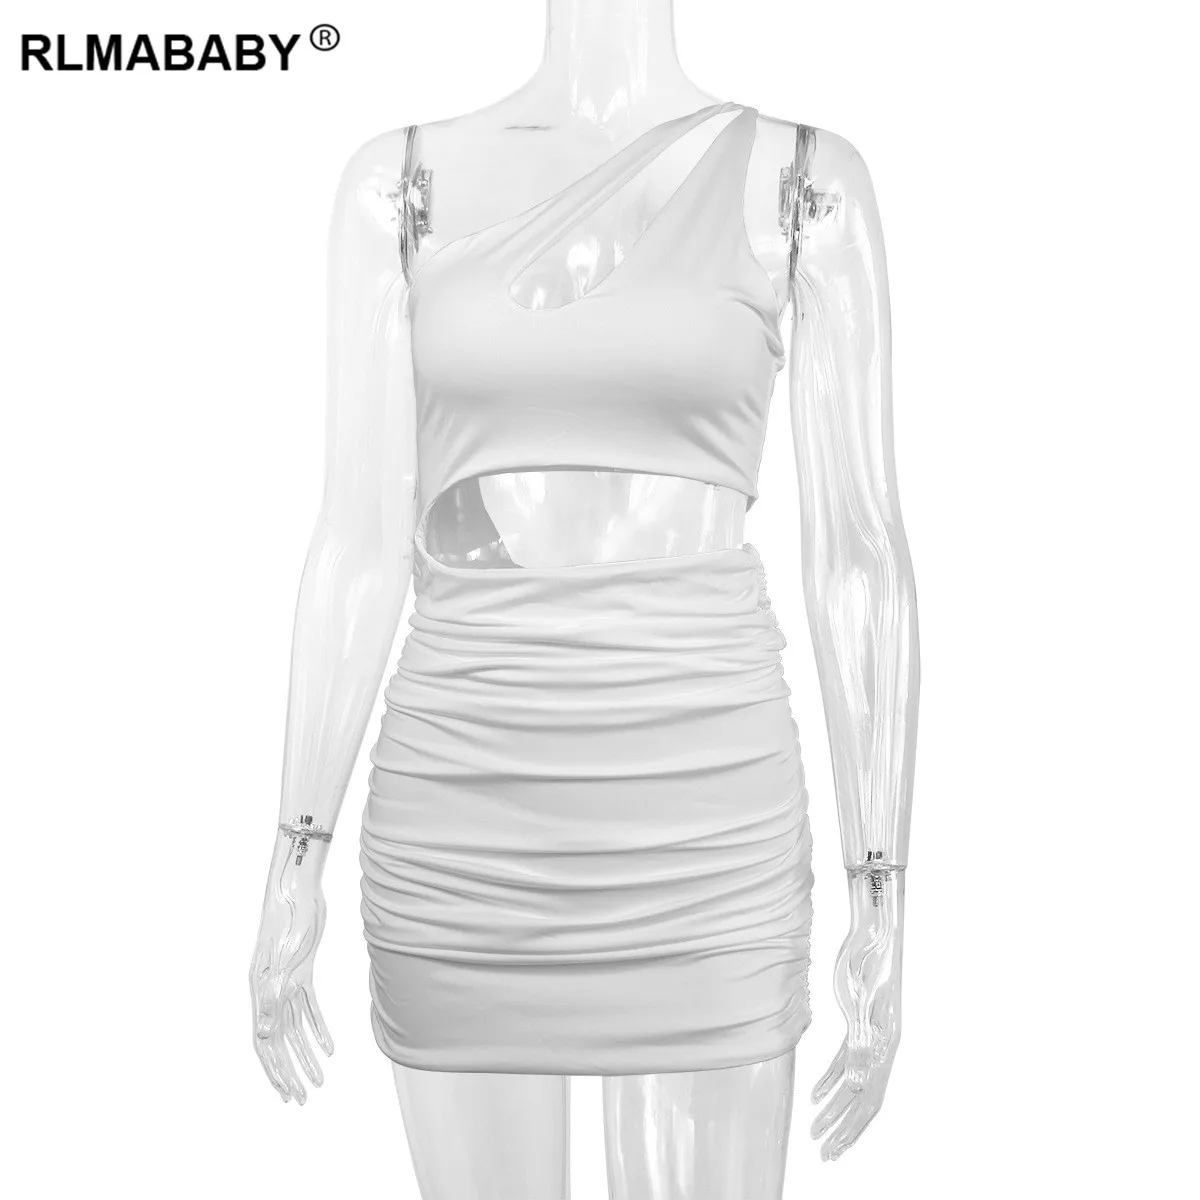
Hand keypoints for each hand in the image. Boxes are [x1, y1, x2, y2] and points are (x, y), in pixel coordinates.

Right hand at [248, 832, 333, 1103]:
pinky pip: (310, 1007)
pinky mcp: (303, 970)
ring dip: (308, 1055)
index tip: (287, 1095)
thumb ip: (271, 998)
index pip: (265, 1043)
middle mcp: (270, 991)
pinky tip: (332, 1047)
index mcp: (260, 993)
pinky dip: (319, 1028)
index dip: (275, 1071)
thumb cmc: (287, 920)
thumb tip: (264, 1036)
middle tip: (305, 1098)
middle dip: (292, 1072)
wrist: (297, 888)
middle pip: (281, 1042)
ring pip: (297, 1028)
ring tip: (321, 1080)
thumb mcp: (281, 961)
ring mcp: (287, 981)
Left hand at [811, 867, 904, 1160]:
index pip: (868, 1098)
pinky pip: (847, 1061)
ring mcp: (873, 1035)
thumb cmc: (866, 962)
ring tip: (815, 1130)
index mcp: (884, 1044)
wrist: (874, 931)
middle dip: (843, 1128)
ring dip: (835, 1108)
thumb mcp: (859, 1004)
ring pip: (855, 1083)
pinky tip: (814, 1093)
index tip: (829, 1147)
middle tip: (823, 1153)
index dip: (849, 1126)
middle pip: (864, 1099)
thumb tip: (859, 1085)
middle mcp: (882, 1045)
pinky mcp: (861, 1024)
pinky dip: (831, 1079)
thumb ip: (860, 1043)